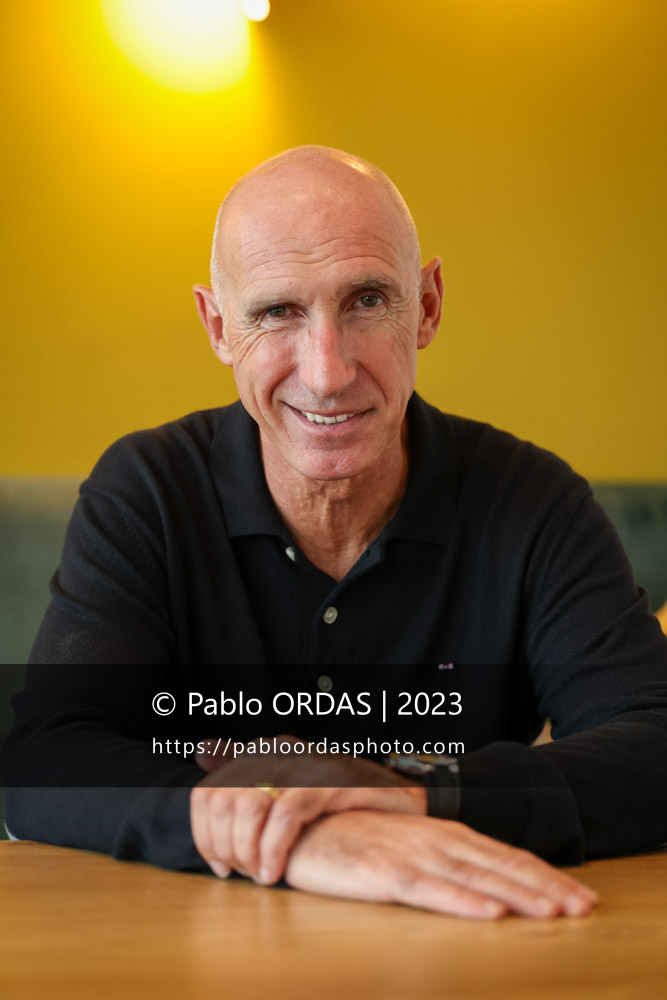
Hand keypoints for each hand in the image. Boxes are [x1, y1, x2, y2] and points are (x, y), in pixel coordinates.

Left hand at [190, 737, 426, 883]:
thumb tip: (201, 755)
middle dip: (226, 847)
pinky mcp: (327, 780)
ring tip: (261, 876)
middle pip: (223, 801)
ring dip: (247, 851)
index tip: (220, 866)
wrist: (398, 801)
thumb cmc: (340, 804)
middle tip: (243, 874)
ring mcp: (303, 763)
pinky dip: (273, 849)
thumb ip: (247, 783)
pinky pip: (285, 815)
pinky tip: (276, 872)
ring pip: (249, 807)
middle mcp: (277, 751)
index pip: (208, 791)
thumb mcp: (288, 792)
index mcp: (262, 752)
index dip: (205, 835)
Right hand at [284, 811, 598, 919]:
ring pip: (474, 878)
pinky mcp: (382, 872)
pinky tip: (490, 915)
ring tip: (555, 913)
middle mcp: (434, 839)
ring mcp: (410, 854)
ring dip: (518, 896)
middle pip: (499, 865)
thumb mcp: (408, 847)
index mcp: (443, 833)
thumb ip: (445, 860)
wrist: (300, 825)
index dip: (543, 875)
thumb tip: (487, 885)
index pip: (503, 855)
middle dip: (545, 887)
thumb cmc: (356, 839)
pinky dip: (462, 902)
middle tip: (586, 907)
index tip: (581, 896)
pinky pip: (429, 890)